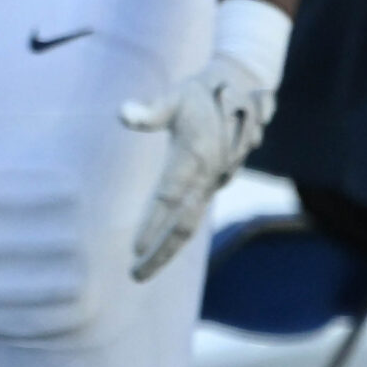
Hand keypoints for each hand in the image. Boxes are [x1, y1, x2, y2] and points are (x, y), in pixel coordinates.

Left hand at [121, 54, 276, 280]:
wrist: (244, 90)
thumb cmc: (200, 93)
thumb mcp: (174, 96)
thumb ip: (150, 110)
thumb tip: (123, 114)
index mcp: (194, 158)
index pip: (168, 199)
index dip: (151, 225)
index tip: (134, 250)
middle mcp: (208, 176)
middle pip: (183, 224)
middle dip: (160, 253)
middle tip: (134, 276)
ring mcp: (215, 181)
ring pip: (190, 222)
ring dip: (168, 247)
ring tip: (141, 268)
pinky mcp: (216, 181)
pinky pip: (194, 212)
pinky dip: (178, 231)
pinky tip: (160, 245)